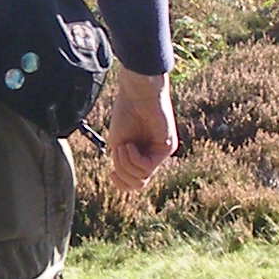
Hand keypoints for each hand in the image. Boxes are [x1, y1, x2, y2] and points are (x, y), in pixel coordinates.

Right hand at [107, 71, 176, 195]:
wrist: (136, 93)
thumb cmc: (126, 112)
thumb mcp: (118, 144)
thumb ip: (123, 165)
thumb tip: (127, 183)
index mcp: (141, 155)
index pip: (134, 183)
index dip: (121, 184)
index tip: (110, 172)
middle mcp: (153, 156)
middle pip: (138, 184)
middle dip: (122, 173)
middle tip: (117, 153)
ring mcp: (161, 153)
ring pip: (142, 178)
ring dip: (126, 163)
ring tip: (124, 145)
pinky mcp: (167, 147)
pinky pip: (147, 167)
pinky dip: (134, 159)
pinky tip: (130, 145)